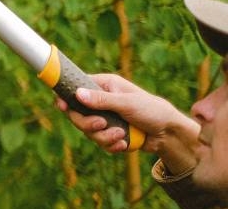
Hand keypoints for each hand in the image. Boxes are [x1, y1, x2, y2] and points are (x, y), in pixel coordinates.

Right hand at [55, 74, 200, 172]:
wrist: (169, 134)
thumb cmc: (152, 111)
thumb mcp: (127, 103)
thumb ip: (102, 100)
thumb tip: (77, 94)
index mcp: (104, 86)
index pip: (77, 88)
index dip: (66, 97)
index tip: (62, 105)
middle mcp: (101, 101)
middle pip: (77, 114)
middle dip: (88, 124)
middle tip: (102, 124)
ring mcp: (105, 118)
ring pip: (88, 131)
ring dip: (104, 137)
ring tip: (121, 135)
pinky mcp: (110, 134)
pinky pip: (100, 142)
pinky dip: (112, 145)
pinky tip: (125, 143)